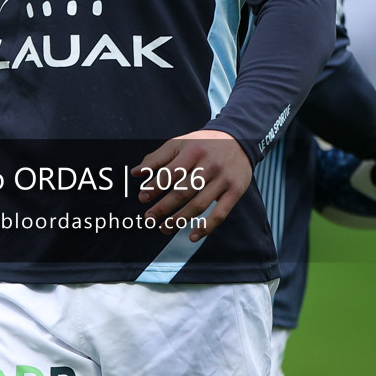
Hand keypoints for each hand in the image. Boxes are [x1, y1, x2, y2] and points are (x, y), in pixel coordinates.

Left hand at [132, 130, 251, 238]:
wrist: (240, 139)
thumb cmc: (203, 144)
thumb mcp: (180, 143)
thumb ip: (157, 158)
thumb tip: (135, 173)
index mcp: (193, 151)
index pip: (171, 173)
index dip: (155, 187)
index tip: (142, 198)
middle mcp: (209, 165)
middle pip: (183, 191)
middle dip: (163, 207)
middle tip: (149, 218)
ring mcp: (223, 180)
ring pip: (199, 205)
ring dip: (180, 220)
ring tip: (164, 228)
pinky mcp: (235, 191)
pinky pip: (220, 214)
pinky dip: (206, 228)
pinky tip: (192, 236)